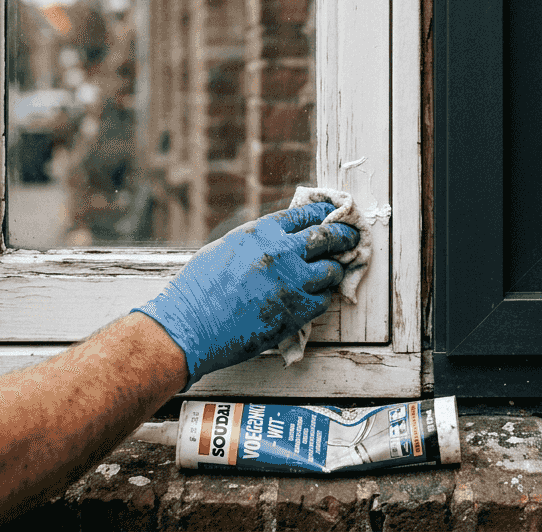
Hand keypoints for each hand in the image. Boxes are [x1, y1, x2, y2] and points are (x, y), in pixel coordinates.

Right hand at [133, 202, 359, 386]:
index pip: (305, 214)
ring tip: (332, 272)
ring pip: (331, 270)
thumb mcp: (226, 249)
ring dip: (334, 271)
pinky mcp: (296, 311)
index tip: (332, 214)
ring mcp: (291, 282)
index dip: (323, 213)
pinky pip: (323, 300)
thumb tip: (282, 237)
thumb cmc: (198, 290)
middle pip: (328, 236)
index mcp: (260, 232)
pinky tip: (314, 298)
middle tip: (351, 237)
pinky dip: (321, 298)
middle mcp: (280, 252)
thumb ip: (258, 241)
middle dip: (344, 235)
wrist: (190, 327)